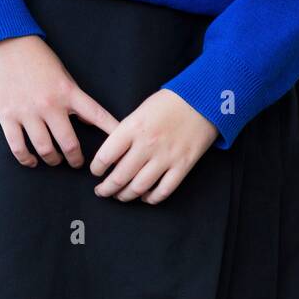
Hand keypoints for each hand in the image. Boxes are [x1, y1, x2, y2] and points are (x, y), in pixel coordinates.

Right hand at [0, 35, 120, 167]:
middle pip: (69, 143)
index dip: (110, 132)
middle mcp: (49, 104)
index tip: (119, 148)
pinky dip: (26, 159)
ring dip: (53, 160)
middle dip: (76, 158)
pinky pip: (18, 147)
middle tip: (77, 163)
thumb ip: (74, 97)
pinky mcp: (7, 116)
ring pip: (45, 149)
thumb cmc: (35, 55)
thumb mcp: (62, 73)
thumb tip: (88, 119)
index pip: (96, 115)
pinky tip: (32, 161)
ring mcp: (27, 112)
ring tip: (55, 160)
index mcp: (67, 91)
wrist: (3, 42)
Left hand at [88, 88, 219, 204]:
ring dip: (126, 196)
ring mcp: (166, 157)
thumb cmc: (169, 102)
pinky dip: (151, 198)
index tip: (95, 172)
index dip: (97, 168)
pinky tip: (145, 197)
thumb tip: (113, 154)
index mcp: (133, 127)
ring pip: (139, 187)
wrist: (202, 99)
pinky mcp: (182, 166)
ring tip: (120, 196)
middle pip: (120, 177)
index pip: (106, 155)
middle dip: (106, 189)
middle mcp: (147, 145)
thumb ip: (126, 131)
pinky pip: (163, 190)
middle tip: (101, 191)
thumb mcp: (141, 110)